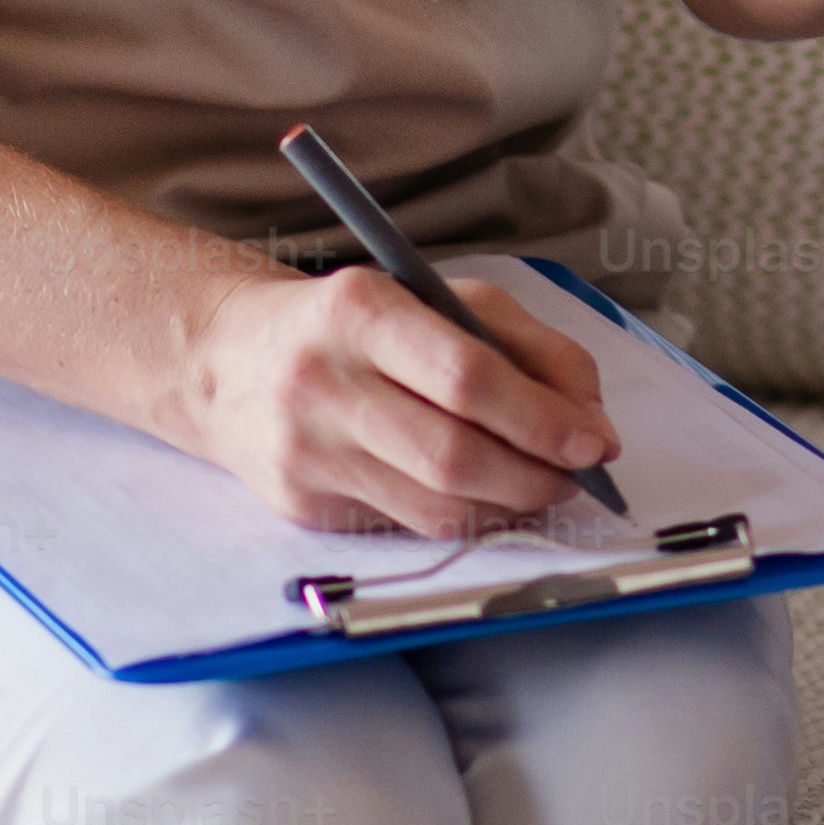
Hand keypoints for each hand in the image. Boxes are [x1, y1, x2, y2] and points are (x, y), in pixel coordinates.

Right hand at [164, 263, 621, 536]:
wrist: (228, 361)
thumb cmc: (352, 324)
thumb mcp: (434, 297)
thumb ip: (523, 343)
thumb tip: (589, 418)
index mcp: (361, 310)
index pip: (467, 378)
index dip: (542, 418)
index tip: (595, 441)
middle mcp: (324, 382)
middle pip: (454, 455)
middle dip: (536, 474)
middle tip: (578, 475)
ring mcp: (307, 452)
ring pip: (436, 507)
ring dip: (509, 505)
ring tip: (541, 484)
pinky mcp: (301, 506)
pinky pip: (407, 526)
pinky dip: (463, 517)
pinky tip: (483, 495)